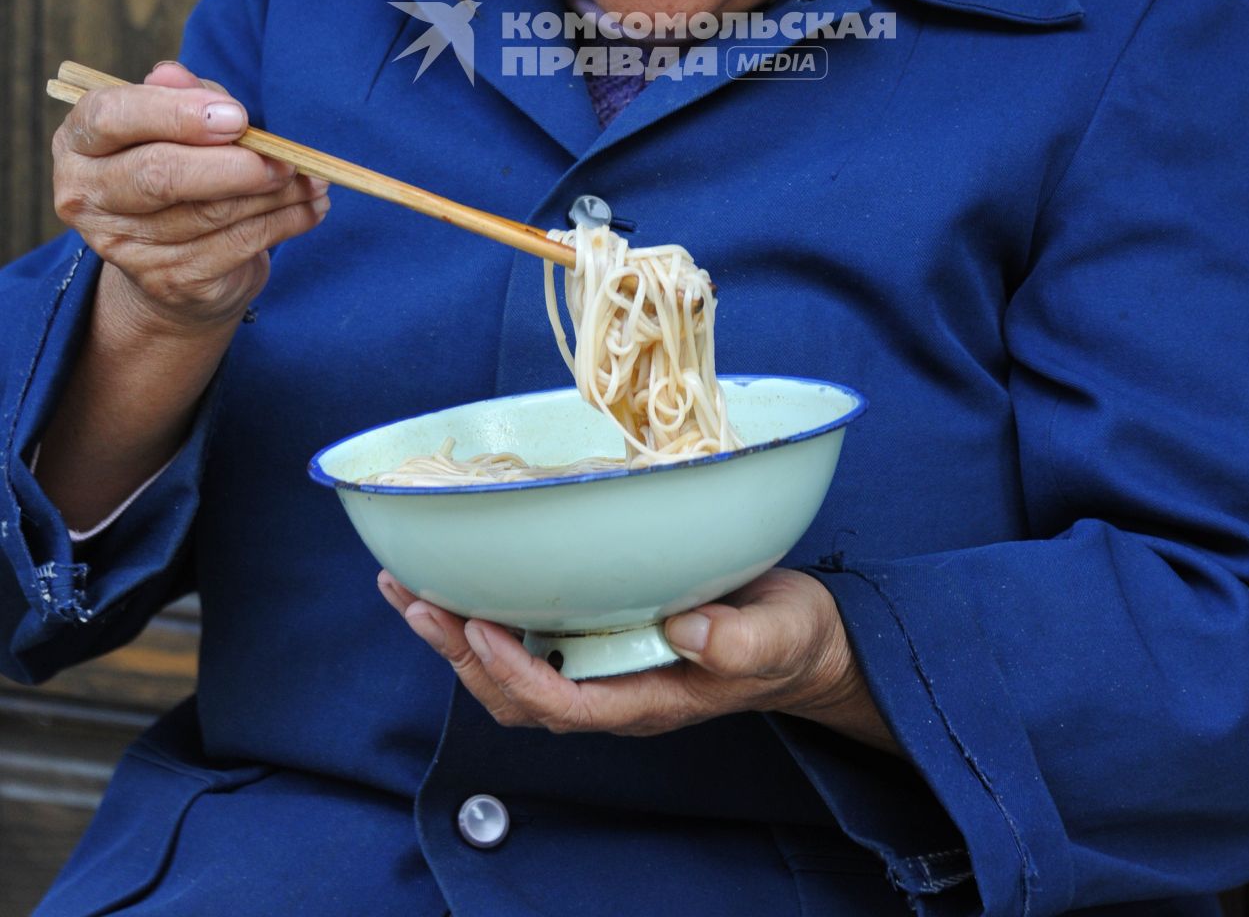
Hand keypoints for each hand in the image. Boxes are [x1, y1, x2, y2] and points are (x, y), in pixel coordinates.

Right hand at [52, 59, 329, 334]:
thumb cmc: (178, 166)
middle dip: (233, 164)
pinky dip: (285, 222)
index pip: (110, 117)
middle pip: (159, 174)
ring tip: (313, 177)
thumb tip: (173, 75)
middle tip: (284, 158)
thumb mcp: (180, 121)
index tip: (238, 117)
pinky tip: (311, 206)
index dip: (175, 114)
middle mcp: (87, 196)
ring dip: (275, 192)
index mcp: (81, 143)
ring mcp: (123, 246)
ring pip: (210, 212)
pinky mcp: (167, 281)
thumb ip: (184, 94)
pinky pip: (237, 244)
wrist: (174, 260)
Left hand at [377, 565, 901, 753]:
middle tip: (414, 601)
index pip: (563, 703)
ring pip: (511, 671)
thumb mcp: (779, 636)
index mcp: (648, 699)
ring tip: (409, 591)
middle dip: (459, 654)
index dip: (515, 671)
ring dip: (456, 636)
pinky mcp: (601, 636)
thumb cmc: (790, 641)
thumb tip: (682, 627)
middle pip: (516, 694)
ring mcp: (603, 667)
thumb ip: (736, 640)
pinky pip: (529, 641)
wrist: (802, 644)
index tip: (478, 626)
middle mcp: (613, 690)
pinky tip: (459, 583)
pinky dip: (484, 615)